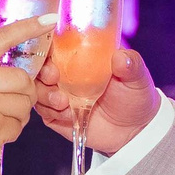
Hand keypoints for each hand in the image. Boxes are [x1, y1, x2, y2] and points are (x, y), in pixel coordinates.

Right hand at [34, 43, 158, 155]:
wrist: (134, 130)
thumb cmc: (135, 96)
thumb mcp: (137, 77)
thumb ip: (130, 64)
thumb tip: (121, 56)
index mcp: (80, 55)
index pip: (55, 43)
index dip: (45, 44)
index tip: (50, 51)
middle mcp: (65, 72)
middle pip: (39, 65)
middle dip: (41, 70)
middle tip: (53, 77)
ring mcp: (59, 93)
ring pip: (37, 88)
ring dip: (45, 93)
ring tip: (62, 101)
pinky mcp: (56, 114)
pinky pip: (43, 110)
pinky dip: (51, 111)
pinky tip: (66, 113)